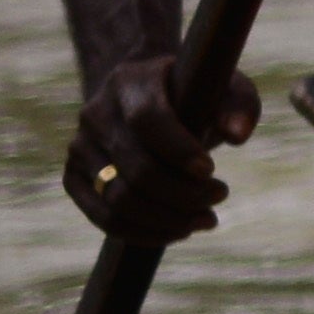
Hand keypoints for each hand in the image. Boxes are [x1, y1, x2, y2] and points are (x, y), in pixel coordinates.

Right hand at [66, 46, 261, 242]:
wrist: (144, 96)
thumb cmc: (194, 92)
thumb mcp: (225, 86)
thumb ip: (239, 104)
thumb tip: (237, 136)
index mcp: (130, 81)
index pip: (147, 120)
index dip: (178, 150)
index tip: (211, 170)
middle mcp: (95, 113)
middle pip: (135, 168)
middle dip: (184, 193)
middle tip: (219, 196)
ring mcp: (80, 146)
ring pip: (117, 199)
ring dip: (167, 219)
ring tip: (206, 219)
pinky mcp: (73, 177)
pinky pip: (102, 217)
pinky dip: (143, 232)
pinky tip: (178, 230)